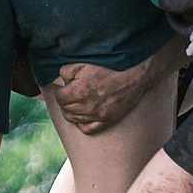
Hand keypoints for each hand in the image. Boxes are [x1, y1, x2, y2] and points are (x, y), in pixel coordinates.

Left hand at [43, 40, 183, 133]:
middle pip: (65, 109)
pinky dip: (82, 124)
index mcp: (79, 91)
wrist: (134, 76)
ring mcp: (97, 116)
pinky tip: (83, 116)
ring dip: (72, 112)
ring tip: (76, 103)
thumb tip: (62, 82)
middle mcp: (87, 106)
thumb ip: (66, 71)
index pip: (59, 97)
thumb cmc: (109, 67)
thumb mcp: (84, 63)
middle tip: (69, 94)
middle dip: (65, 101)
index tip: (63, 88)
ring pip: (74, 120)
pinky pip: (88, 129)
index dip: (60, 91)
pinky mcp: (107, 121)